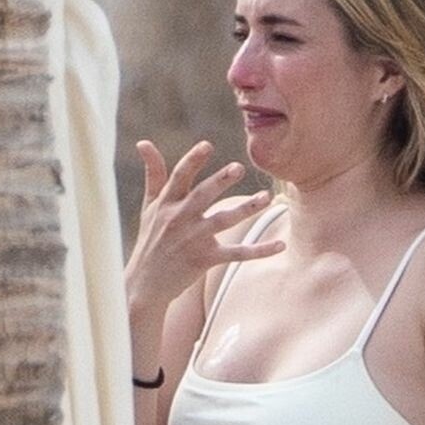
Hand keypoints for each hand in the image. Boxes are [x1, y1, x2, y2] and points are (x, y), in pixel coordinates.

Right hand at [125, 140, 282, 319]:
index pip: (179, 177)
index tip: (206, 145)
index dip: (192, 161)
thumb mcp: (149, 205)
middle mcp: (179, 219)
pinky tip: (280, 245)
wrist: (145, 283)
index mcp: (167, 203)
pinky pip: (237, 253)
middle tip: (238, 167)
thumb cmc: (151, 239)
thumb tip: (143, 141)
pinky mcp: (205, 259)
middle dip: (220, 181)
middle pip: (202, 196)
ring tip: (266, 197)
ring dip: (246, 209)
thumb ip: (153, 173)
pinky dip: (259, 250)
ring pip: (223, 220)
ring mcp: (193, 239)